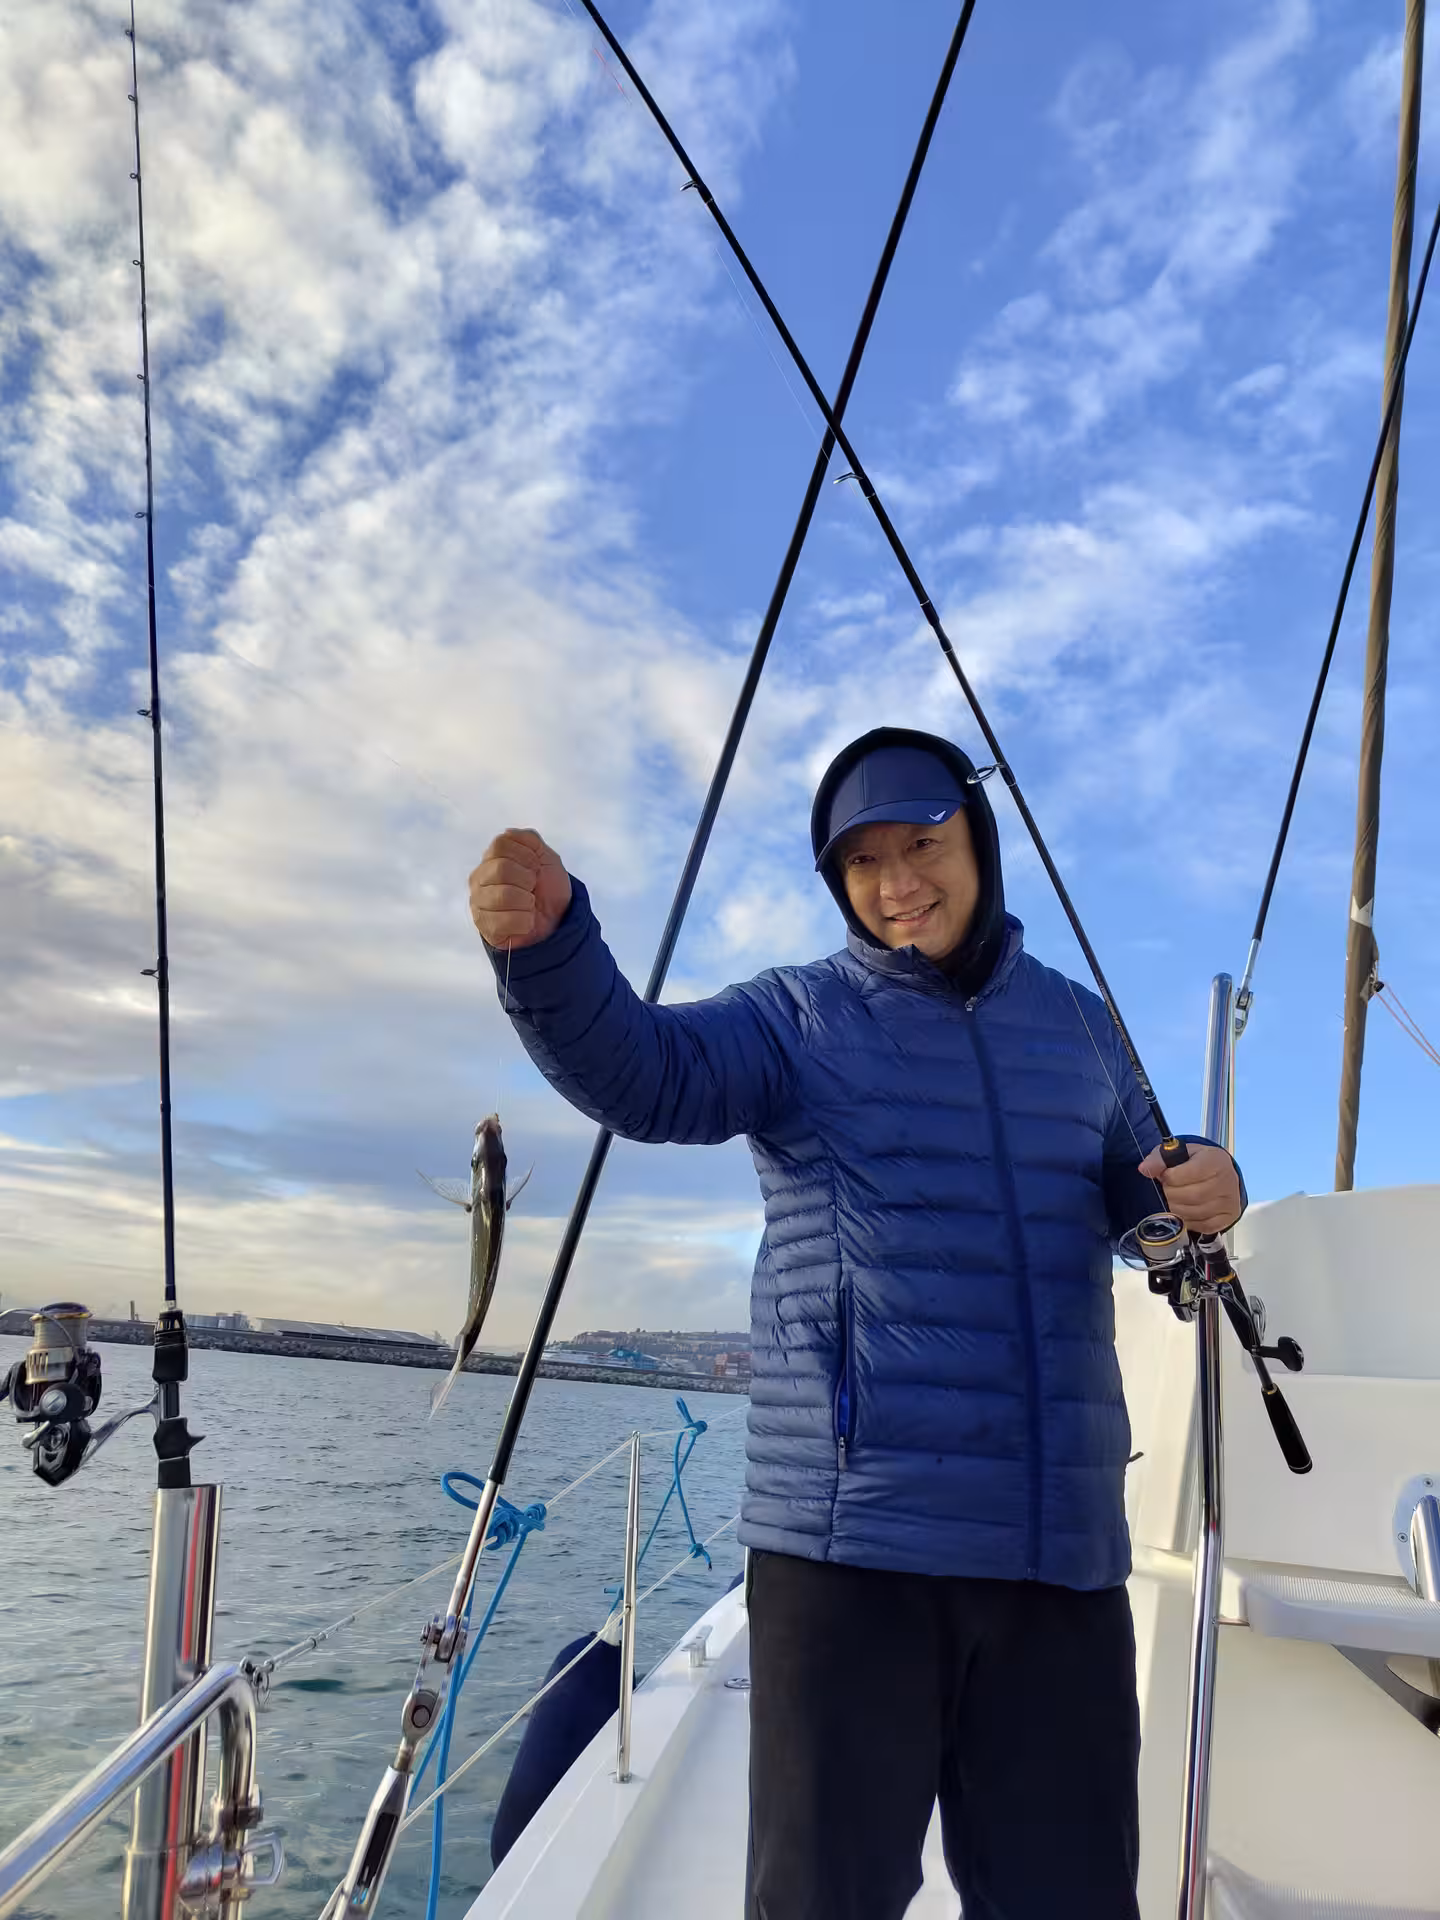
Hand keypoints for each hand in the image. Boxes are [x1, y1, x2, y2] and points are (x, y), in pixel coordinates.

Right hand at [469, 829, 572, 951]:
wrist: (558, 919)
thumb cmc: (548, 887)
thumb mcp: (546, 857)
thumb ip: (529, 840)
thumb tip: (508, 833)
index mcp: (492, 858)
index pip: (501, 845)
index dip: (526, 856)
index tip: (536, 868)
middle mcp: (479, 878)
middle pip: (501, 868)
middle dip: (527, 879)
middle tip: (533, 888)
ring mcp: (478, 902)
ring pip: (503, 895)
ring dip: (527, 902)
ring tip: (529, 905)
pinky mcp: (485, 926)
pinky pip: (505, 920)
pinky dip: (524, 921)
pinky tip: (526, 921)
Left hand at [1136, 1142, 1241, 1235]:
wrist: (1219, 1175)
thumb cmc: (1197, 1163)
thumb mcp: (1178, 1153)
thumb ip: (1160, 1158)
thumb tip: (1145, 1169)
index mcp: (1216, 1160)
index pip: (1190, 1172)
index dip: (1170, 1176)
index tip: (1165, 1175)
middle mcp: (1227, 1181)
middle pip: (1192, 1195)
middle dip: (1171, 1193)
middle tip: (1168, 1189)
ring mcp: (1229, 1202)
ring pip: (1194, 1212)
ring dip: (1176, 1208)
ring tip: (1175, 1198)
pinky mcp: (1227, 1218)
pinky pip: (1202, 1226)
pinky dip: (1187, 1220)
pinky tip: (1185, 1209)